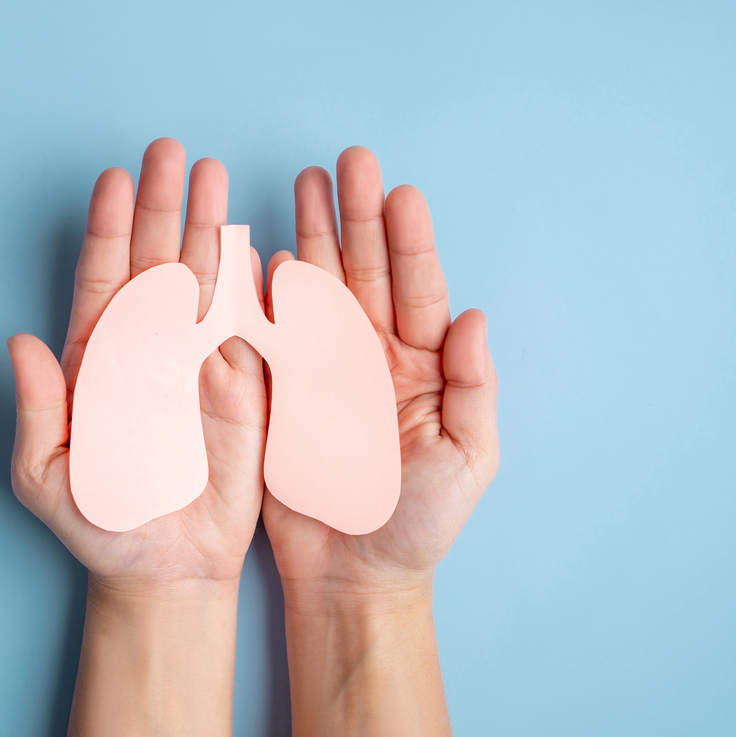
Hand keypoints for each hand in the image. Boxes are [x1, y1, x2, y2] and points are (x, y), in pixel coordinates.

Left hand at [7, 137, 267, 594]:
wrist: (168, 568)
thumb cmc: (101, 523)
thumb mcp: (49, 475)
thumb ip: (39, 411)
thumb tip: (18, 343)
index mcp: (99, 360)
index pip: (104, 278)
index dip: (108, 228)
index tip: (114, 178)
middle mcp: (149, 348)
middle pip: (155, 261)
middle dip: (162, 204)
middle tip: (170, 152)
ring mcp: (199, 363)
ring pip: (205, 281)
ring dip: (210, 228)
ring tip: (216, 177)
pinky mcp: (244, 388)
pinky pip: (251, 328)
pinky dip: (255, 287)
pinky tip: (257, 245)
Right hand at [263, 145, 499, 597]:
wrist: (353, 575)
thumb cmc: (419, 522)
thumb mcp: (467, 459)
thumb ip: (474, 388)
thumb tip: (475, 316)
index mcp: (422, 365)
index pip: (417, 289)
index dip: (410, 241)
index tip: (401, 193)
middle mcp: (372, 354)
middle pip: (365, 270)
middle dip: (356, 216)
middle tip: (349, 162)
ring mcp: (323, 367)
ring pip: (317, 287)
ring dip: (311, 235)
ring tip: (305, 182)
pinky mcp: (281, 389)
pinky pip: (272, 332)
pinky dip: (264, 293)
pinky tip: (260, 252)